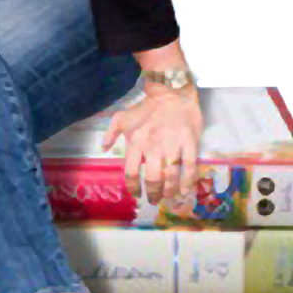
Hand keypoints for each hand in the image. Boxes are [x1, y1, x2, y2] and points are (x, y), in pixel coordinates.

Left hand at [100, 86, 202, 205]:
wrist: (171, 92)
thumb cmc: (146, 108)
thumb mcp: (122, 117)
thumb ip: (111, 133)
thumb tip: (103, 148)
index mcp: (135, 142)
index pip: (131, 171)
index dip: (133, 187)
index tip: (137, 195)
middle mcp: (152, 146)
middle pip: (152, 178)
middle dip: (152, 193)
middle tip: (154, 200)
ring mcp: (172, 145)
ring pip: (170, 176)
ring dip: (169, 191)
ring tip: (168, 198)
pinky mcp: (189, 143)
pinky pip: (189, 167)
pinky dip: (187, 182)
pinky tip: (185, 191)